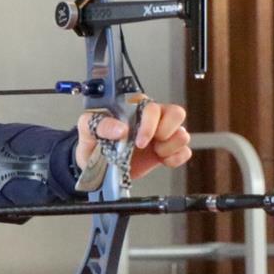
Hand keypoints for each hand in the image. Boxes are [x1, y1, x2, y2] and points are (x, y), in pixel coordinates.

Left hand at [75, 100, 191, 180]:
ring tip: (155, 153)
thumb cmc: (93, 143)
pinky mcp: (166, 151)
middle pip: (176, 114)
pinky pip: (184, 151)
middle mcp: (151, 118)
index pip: (152, 106)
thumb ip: (101, 124)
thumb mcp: (88, 129)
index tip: (139, 141)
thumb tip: (120, 128)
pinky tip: (162, 161)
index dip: (150, 123)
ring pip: (183, 133)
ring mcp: (161, 134)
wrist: (96, 167)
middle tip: (149, 145)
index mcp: (134, 107)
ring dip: (170, 147)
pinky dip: (176, 158)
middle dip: (165, 132)